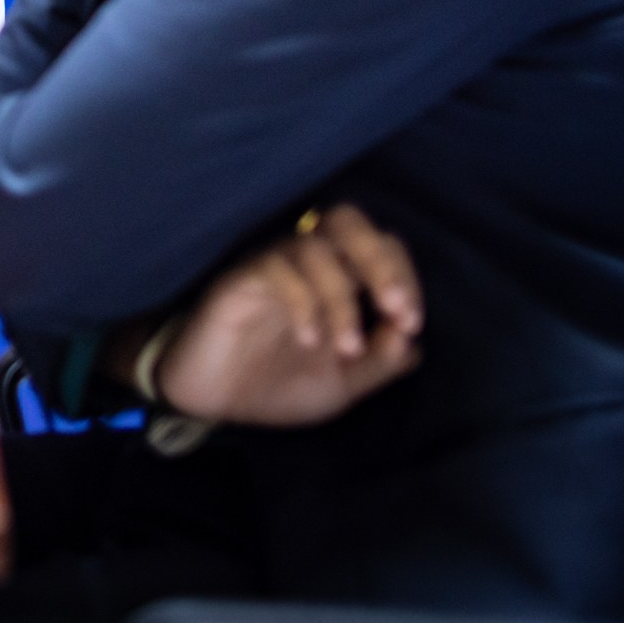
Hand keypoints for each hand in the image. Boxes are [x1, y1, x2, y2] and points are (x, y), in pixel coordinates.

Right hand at [155, 203, 423, 426]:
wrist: (213, 401)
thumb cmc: (275, 385)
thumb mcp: (341, 385)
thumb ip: (378, 363)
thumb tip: (410, 338)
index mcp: (337, 280)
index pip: (381, 247)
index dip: (404, 276)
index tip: (410, 324)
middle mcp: (306, 264)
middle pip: (348, 220)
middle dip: (379, 259)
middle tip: (393, 308)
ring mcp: (270, 267)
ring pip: (313, 248)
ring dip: (341, 298)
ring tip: (345, 347)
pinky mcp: (238, 280)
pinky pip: (274, 269)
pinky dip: (302, 302)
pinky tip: (306, 340)